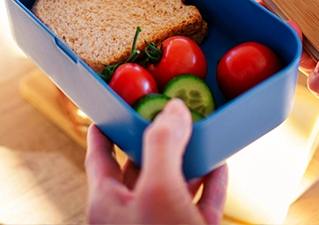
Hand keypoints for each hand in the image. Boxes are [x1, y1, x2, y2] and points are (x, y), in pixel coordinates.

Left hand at [85, 99, 226, 224]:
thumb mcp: (159, 189)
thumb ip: (163, 145)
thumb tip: (173, 109)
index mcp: (108, 203)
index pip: (99, 155)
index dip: (106, 128)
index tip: (113, 106)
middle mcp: (130, 214)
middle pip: (140, 167)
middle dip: (155, 140)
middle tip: (167, 113)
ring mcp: (160, 224)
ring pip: (172, 186)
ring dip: (187, 159)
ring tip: (197, 132)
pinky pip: (199, 204)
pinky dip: (209, 183)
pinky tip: (219, 164)